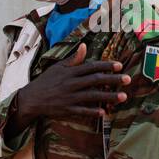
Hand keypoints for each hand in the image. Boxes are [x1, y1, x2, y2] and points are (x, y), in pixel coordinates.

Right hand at [13, 42, 130, 128]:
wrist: (30, 99)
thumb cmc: (46, 82)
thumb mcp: (57, 67)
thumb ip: (73, 59)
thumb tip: (84, 46)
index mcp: (70, 72)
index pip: (91, 67)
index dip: (106, 66)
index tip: (119, 66)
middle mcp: (71, 84)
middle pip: (96, 80)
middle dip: (113, 80)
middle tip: (128, 79)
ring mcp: (69, 97)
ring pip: (92, 96)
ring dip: (108, 96)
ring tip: (123, 97)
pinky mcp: (66, 109)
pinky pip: (82, 111)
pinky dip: (92, 112)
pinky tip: (104, 112)